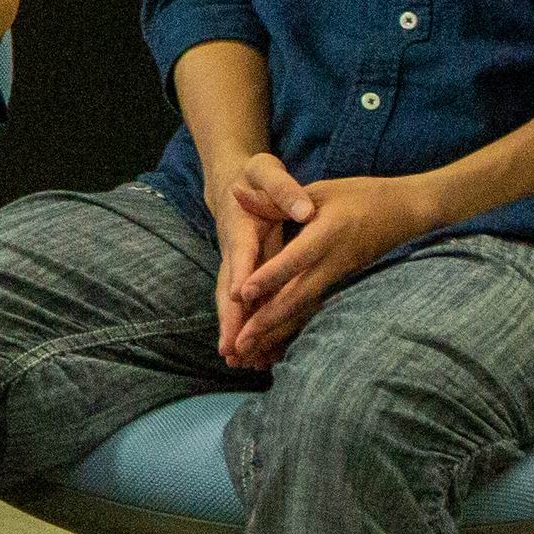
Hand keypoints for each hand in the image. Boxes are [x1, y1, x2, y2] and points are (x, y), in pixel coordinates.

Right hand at [206, 150, 291, 364]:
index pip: (241, 255)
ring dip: (237, 332)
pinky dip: (248, 327)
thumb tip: (304, 209)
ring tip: (242, 363)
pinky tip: (258, 353)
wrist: (231, 179)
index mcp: (240, 226)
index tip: (242, 297)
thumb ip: (283, 190)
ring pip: (234, 303)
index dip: (242, 276)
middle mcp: (233, 252)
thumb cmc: (253, 174)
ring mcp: (236, 266)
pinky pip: (244, 305)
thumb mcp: (266, 170)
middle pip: (228, 290)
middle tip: (231, 350)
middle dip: (230, 321)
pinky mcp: (243, 275)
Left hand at [221, 155, 436, 366]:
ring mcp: (338, 276)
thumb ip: (276, 200)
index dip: (268, 277)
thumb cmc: (360, 195)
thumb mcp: (318, 190)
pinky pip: (311, 309)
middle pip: (297, 296)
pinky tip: (272, 344)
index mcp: (327, 234)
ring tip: (248, 354)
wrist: (405, 212)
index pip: (295, 259)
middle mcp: (333, 262)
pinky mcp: (338, 284)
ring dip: (275, 332)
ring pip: (304, 309)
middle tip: (239, 344)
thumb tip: (236, 194)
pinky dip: (290, 327)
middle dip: (267, 321)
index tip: (241, 294)